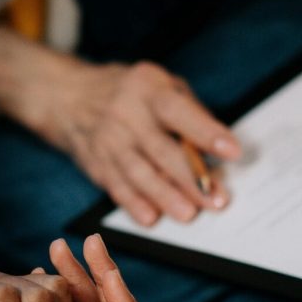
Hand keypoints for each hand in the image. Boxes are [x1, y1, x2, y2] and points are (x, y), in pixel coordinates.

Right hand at [0, 29, 240, 226]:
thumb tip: (217, 149)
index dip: (205, 132)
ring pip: (138, 173)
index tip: (232, 151)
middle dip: (191, 178)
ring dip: (165, 196)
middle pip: (160, 149)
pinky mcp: (96, 162)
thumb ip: (188, 111)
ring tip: (189, 213)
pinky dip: (133, 204)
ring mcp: (107, 140)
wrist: (68, 96)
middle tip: (216, 199)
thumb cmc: (130, 92)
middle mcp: (125, 113)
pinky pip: (116, 186)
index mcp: (147, 88)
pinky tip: (150, 217)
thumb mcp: (160, 84)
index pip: (178, 111)